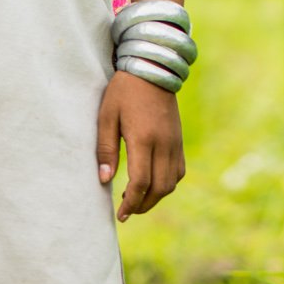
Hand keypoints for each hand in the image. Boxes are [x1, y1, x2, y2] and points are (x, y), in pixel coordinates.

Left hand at [95, 70, 184, 220]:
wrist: (153, 69)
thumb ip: (106, 149)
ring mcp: (175, 142)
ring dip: (156, 197)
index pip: (140, 183)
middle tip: (127, 211)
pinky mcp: (179, 139)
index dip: (131, 203)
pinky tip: (153, 182)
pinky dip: (168, 183)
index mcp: (143, 139)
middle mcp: (163, 144)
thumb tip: (105, 179)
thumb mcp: (107, 116)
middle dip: (143, 205)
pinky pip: (179, 170)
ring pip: (172, 182)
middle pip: (159, 188)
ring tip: (138, 199)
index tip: (120, 214)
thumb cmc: (124, 91)